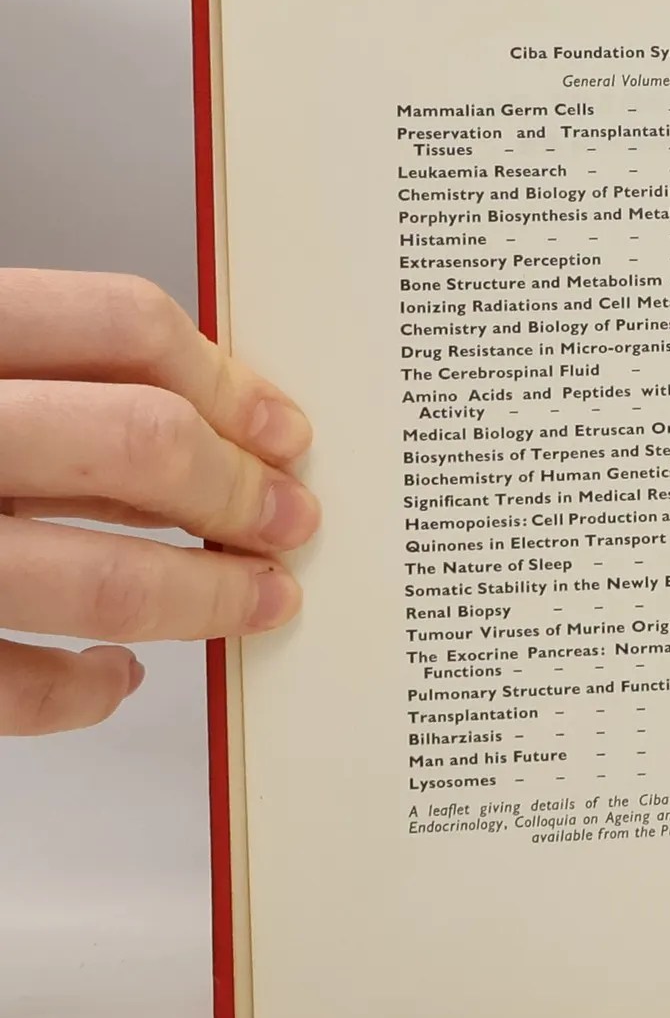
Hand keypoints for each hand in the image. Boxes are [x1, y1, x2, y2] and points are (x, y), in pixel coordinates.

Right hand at [0, 270, 317, 734]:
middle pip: (137, 444)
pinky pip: (9, 688)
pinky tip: (115, 678)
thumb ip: (32, 377)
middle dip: (240, 491)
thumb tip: (204, 419)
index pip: (120, 325)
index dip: (229, 380)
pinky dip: (82, 692)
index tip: (285, 429)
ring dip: (208, 597)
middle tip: (293, 521)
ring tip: (258, 599)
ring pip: (101, 579)